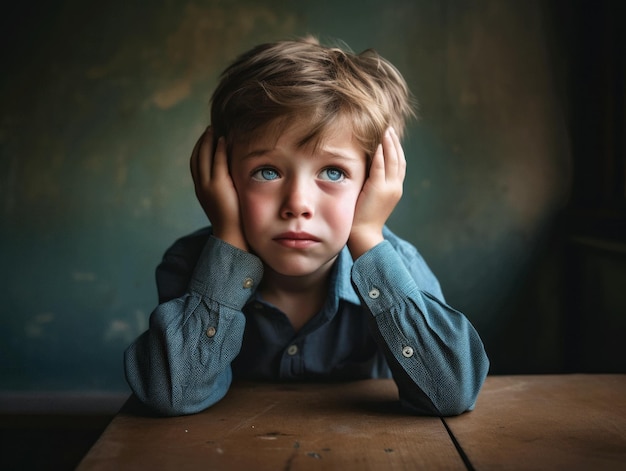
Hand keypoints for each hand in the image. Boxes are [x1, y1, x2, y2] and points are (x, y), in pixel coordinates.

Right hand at [190, 127, 247, 250]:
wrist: (231, 234)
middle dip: (201, 142)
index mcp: (200, 190)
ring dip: (207, 141)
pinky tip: (223, 140)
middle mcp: (200, 186)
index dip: (198, 150)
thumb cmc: (232, 221)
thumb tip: (231, 180)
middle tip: (208, 129)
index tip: (205, 140)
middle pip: (196, 158)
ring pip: (203, 157)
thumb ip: (223, 189)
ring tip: (213, 131)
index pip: (195, 165)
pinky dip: (219, 149)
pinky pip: (217, 161)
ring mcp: (207, 185)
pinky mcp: (218, 185)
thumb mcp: (223, 202)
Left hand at [348, 127, 405, 258]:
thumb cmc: (363, 218)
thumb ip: (372, 183)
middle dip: (395, 142)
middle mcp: (395, 187)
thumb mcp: (372, 197)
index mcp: (395, 189)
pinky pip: (381, 167)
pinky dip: (381, 154)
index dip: (396, 149)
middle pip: (399, 159)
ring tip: (386, 130)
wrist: (363, 234)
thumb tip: (366, 171)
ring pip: (393, 160)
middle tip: (390, 128)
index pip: (399, 164)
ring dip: (389, 144)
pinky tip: (378, 144)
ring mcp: (389, 188)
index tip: (391, 137)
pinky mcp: (378, 188)